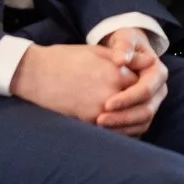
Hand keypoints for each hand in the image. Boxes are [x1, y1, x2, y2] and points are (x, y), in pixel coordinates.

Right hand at [10, 43, 132, 123]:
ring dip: (130, 120)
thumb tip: (148, 61)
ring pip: (127, 121)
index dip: (141, 85)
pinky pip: (111, 131)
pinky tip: (114, 125)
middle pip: (138, 104)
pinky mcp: (87, 122)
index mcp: (116, 73)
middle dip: (138, 104)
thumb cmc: (65, 59)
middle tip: (135, 103)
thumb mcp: (98, 52)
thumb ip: (125, 59)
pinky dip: (117, 130)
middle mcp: (111, 93)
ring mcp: (99, 110)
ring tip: (126, 115)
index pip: (143, 84)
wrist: (36, 74)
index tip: (137, 84)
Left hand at [93, 30, 168, 136]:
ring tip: (100, 128)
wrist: (127, 52)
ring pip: (143, 123)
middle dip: (123, 118)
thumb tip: (120, 60)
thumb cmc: (125, 44)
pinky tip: (105, 133)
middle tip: (100, 120)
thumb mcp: (125, 38)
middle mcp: (159, 91)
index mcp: (158, 73)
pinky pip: (137, 129)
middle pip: (146, 111)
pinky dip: (123, 133)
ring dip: (122, 128)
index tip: (107, 104)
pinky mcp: (144, 114)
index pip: (145, 91)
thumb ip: (124, 47)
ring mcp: (153, 104)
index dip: (127, 99)